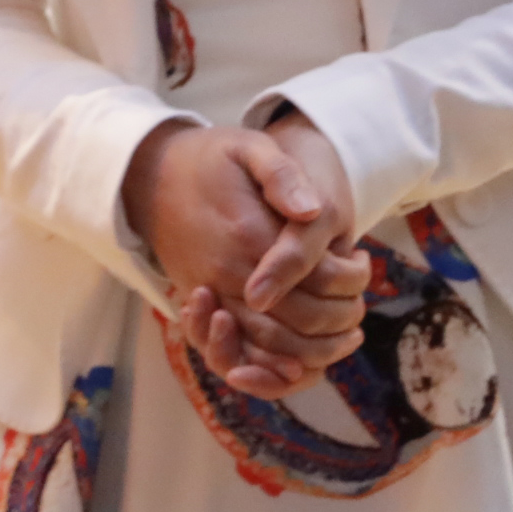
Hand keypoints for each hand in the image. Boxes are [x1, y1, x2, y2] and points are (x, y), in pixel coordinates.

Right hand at [124, 121, 363, 377]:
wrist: (149, 176)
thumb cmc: (209, 159)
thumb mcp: (249, 146)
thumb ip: (282, 175)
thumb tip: (312, 209)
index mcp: (249, 235)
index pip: (314, 278)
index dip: (349, 281)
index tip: (363, 263)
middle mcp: (229, 274)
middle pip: (298, 321)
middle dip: (336, 325)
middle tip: (358, 314)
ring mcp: (212, 294)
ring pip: (268, 345)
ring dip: (310, 352)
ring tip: (342, 337)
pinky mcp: (202, 305)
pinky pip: (236, 350)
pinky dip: (269, 365)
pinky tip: (298, 361)